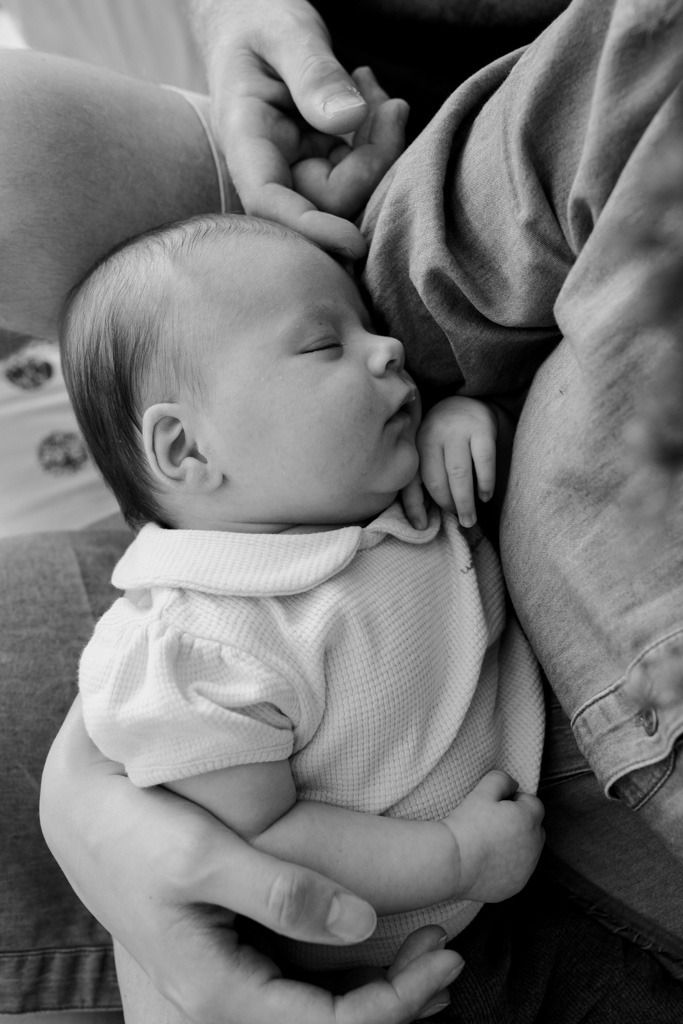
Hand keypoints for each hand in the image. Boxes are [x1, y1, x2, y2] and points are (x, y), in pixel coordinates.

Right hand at [40, 698, 461, 1023]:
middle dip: (397, 1003)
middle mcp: (222, 1001)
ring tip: (429, 955)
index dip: (396, 1004)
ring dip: (376, 991)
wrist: (86, 821)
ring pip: (314, 1011)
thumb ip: (283, 894)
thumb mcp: (208, 859)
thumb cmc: (140, 834)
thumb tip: (363, 923)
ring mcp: (224, 983)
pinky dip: (345, 974)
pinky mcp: (227, 957)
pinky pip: (296, 986)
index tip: (445, 962)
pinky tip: (375, 947)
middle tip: (450, 958)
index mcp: (220, 991)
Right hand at [193, 0, 408, 257]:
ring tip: (374, 85)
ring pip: (350, 188)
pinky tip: (370, 92)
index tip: (355, 243)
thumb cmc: (257, 16)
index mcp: (245, 140)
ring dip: (378, 146)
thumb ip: (313, 72)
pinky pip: (358, 168)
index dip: (311, 230)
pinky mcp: (320, 159)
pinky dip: (376, 135)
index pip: (269, 204)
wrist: (252, 14)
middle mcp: (270, 164)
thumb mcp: (285, 31)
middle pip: (326, 201)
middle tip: (392, 105)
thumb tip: (347, 119)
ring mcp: (297, 165)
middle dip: (371, 162)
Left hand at [417, 397, 498, 526]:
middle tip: (458, 520)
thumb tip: (420, 523)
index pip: (411, 481)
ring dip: (465, 501)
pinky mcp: (482, 429)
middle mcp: (433, 435)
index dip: (414, 507)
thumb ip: (420, 482)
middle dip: (447, 505)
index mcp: (416, 444)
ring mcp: (458, 431)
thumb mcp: (426, 453)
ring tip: (470, 519)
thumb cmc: (442, 437)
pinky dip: (485, 484)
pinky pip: (484, 462)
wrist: (466, 400)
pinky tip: (484, 496)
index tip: (422, 527)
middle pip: (436, 480)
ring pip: (459, 474)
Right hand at [441, 770, 544, 902]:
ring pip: (528, 851)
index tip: (497, 806)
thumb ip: (502, 780)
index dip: (516, 801)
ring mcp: (526, 869)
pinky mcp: (515, 886)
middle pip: (535, 828)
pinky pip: (517, 872)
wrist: (452, 862)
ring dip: (516, 845)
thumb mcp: (482, 791)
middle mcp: (534, 846)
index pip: (534, 804)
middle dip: (521, 823)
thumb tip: (513, 785)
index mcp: (529, 819)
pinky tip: (487, 862)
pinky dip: (508, 866)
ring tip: (488, 843)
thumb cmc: (467, 824)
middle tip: (493, 823)